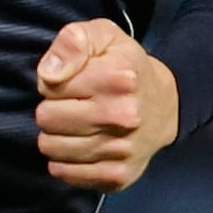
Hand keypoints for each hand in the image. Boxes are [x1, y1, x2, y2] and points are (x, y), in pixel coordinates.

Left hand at [33, 16, 179, 191]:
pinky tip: (78, 148)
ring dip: (55, 137)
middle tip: (70, 106)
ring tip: (73, 126)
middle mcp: (123, 116)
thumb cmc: (124, 67)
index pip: (49, 86)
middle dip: (50, 111)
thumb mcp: (103, 36)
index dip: (53, 84)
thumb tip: (49, 75)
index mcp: (118, 77)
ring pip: (51, 149)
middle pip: (46, 119)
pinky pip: (65, 173)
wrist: (165, 106)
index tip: (70, 84)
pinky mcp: (118, 176)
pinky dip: (64, 162)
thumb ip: (73, 42)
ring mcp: (122, 150)